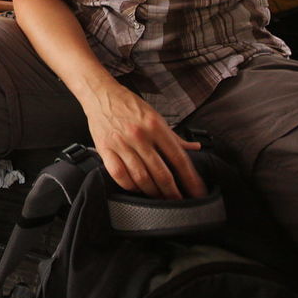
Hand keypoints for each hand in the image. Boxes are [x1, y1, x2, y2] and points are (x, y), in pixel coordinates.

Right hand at [82, 77, 205, 199]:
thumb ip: (174, 136)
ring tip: (160, 199)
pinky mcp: (105, 149)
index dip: (189, 178)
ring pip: (141, 177)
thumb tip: (195, 148)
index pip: (178, 158)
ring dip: (153, 192)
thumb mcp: (156, 116)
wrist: (101, 94)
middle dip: (172, 191)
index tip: (196, 191)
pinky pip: (119, 175)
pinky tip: (137, 189)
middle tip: (179, 202)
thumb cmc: (129, 105)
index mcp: (155, 126)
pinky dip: (130, 186)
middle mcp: (139, 135)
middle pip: (161, 172)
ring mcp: (121, 143)